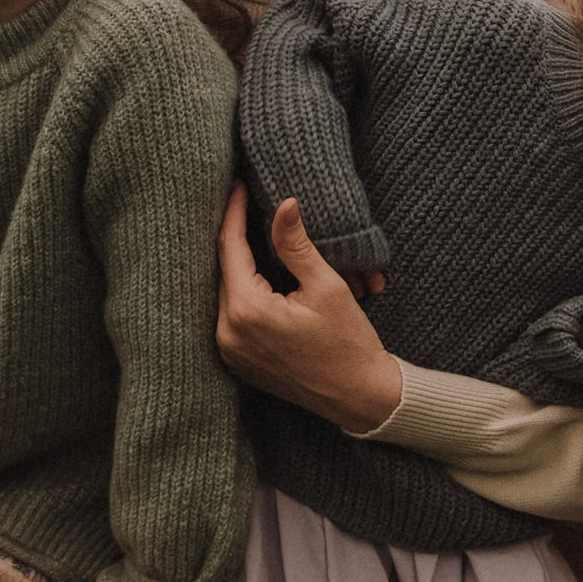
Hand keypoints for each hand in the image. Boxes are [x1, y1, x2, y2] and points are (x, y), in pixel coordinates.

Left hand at [216, 187, 403, 433]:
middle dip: (234, 234)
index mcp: (246, 311)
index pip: (230, 246)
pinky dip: (240, 290)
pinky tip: (255, 270)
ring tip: (249, 228)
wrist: (359, 396)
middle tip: (243, 200)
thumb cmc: (349, 342)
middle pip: (223, 269)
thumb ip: (297, 244)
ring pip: (225, 291)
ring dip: (236, 262)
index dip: (234, 211)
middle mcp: (227, 333)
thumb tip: (284, 203)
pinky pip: (229, 314)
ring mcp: (229, 351)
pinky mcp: (237, 362)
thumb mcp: (326, 286)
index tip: (239, 184)